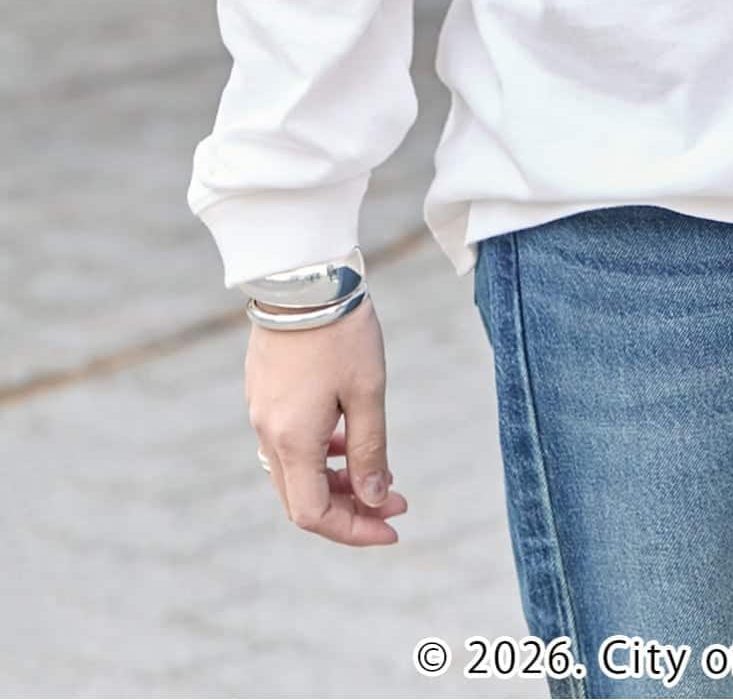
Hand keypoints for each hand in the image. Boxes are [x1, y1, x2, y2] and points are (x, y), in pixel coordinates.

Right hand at [246, 295, 408, 544]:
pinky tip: (347, 437)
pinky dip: (320, 452)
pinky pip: (289, 441)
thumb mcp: (368, 392)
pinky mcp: (263, 391)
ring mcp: (261, 412)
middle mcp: (269, 434)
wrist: (301, 277)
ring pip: (295, 471)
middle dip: (351, 508)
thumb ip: (370, 450)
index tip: (393, 526)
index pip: (314, 515)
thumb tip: (374, 499)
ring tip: (379, 470)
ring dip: (336, 480)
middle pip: (302, 499)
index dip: (354, 530)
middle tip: (396, 501)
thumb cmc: (340, 332)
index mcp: (292, 442)